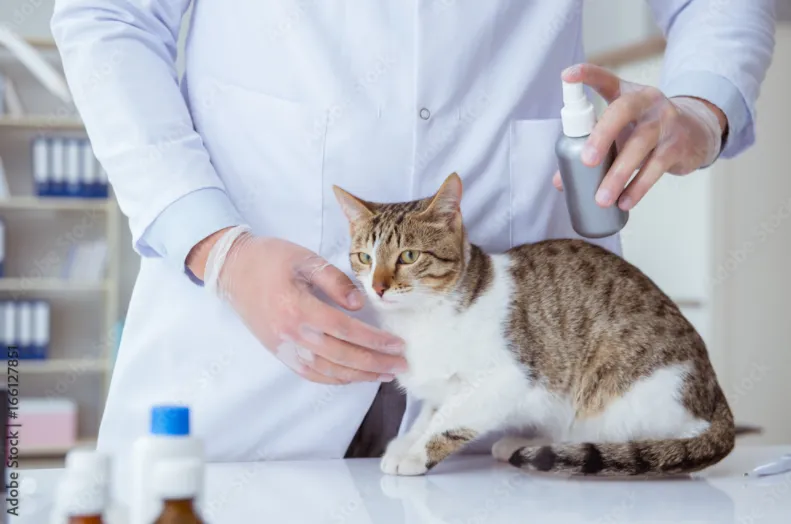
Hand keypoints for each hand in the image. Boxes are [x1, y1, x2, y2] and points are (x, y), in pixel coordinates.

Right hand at [189, 227, 407, 384]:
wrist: (232, 270)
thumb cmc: (270, 258)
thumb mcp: (305, 258)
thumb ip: (335, 280)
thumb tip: (360, 305)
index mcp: (298, 307)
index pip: (345, 330)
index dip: (374, 340)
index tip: (398, 344)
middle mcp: (291, 333)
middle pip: (341, 356)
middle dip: (375, 364)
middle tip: (401, 366)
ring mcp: (284, 347)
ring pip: (328, 371)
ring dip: (360, 376)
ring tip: (385, 374)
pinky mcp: (280, 352)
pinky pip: (311, 374)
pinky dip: (335, 379)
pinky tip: (354, 377)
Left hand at [552, 64, 726, 210]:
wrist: (696, 133)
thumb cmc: (644, 130)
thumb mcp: (621, 130)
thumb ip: (591, 148)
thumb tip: (560, 181)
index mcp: (627, 93)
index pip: (606, 79)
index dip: (587, 75)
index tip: (567, 76)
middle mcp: (647, 102)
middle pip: (623, 111)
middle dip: (602, 135)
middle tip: (586, 161)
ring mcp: (665, 122)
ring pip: (640, 145)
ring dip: (619, 175)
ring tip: (601, 199)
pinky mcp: (677, 145)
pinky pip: (656, 168)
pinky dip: (638, 187)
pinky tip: (624, 203)